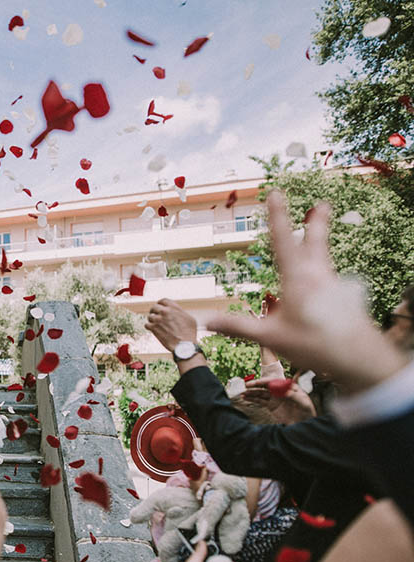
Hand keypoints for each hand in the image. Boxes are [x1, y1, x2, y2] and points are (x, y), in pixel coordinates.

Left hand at [145, 299, 197, 351]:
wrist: (184, 345)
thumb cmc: (189, 333)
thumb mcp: (189, 318)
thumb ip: (180, 313)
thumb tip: (176, 312)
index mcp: (174, 307)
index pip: (163, 301)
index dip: (160, 304)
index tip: (159, 307)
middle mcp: (165, 311)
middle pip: (154, 307)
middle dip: (154, 311)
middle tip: (155, 315)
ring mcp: (158, 319)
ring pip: (150, 317)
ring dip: (152, 320)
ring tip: (156, 325)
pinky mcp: (154, 328)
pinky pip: (147, 325)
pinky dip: (149, 327)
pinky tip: (153, 330)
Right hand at [207, 191, 406, 393]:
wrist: (362, 360)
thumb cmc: (317, 346)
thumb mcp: (272, 338)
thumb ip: (238, 327)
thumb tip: (206, 320)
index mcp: (298, 279)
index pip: (284, 240)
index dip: (278, 216)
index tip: (275, 193)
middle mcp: (318, 276)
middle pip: (315, 242)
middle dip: (316, 222)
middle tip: (322, 204)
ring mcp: (334, 286)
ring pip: (324, 257)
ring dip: (320, 241)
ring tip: (318, 232)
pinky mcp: (344, 299)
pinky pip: (330, 277)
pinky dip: (323, 268)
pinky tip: (322, 279)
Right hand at [239, 376, 315, 423]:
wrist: (303, 424)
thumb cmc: (307, 412)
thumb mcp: (304, 403)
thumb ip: (294, 396)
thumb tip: (285, 391)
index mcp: (288, 387)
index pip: (275, 382)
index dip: (265, 381)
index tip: (257, 383)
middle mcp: (280, 391)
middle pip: (265, 386)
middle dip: (255, 386)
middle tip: (245, 386)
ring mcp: (274, 398)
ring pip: (260, 394)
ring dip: (251, 393)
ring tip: (242, 393)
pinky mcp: (271, 406)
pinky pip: (260, 401)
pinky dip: (252, 399)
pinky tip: (245, 398)